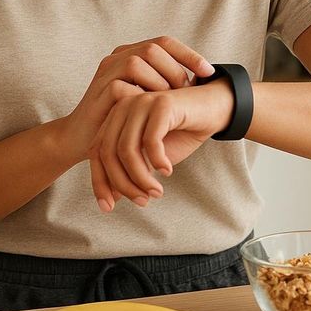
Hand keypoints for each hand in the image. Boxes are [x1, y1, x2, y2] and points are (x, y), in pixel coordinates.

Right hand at [58, 36, 214, 167]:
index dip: (189, 54)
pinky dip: (141, 98)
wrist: (84, 139)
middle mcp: (117, 57)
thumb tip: (202, 78)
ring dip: (160, 82)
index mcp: (130, 54)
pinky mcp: (98, 91)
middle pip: (153, 48)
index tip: (209, 72)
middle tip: (187, 93)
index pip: (164, 42)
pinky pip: (123, 85)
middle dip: (176, 69)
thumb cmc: (123, 120)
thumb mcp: (147, 97)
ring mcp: (105, 72)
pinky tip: (151, 112)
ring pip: (139, 61)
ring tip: (169, 103)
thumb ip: (165, 83)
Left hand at [88, 79, 234, 212]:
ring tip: (156, 192)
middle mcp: (124, 107)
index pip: (97, 152)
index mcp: (116, 118)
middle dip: (123, 183)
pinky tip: (168, 170)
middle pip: (108, 152)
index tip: (108, 208)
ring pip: (127, 149)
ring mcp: (142, 102)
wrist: (213, 109)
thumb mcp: (151, 159)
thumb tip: (111, 199)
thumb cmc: (180, 134)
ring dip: (141, 177)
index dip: (100, 181)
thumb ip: (130, 172)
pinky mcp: (162, 103)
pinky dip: (158, 161)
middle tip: (142, 201)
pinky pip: (151, 140)